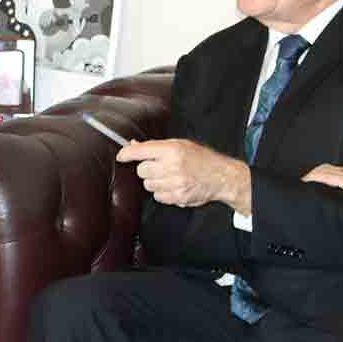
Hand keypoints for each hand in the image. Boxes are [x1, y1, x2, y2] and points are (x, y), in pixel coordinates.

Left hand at [118, 138, 250, 211]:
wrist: (221, 176)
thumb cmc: (201, 158)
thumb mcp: (180, 144)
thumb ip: (156, 146)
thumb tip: (133, 146)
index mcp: (172, 150)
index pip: (140, 151)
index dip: (127, 153)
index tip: (121, 156)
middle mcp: (172, 166)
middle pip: (141, 170)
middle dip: (147, 168)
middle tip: (158, 166)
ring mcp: (175, 183)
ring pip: (148, 185)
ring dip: (154, 181)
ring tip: (169, 176)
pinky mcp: (177, 197)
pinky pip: (157, 196)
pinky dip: (162, 192)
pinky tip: (173, 186)